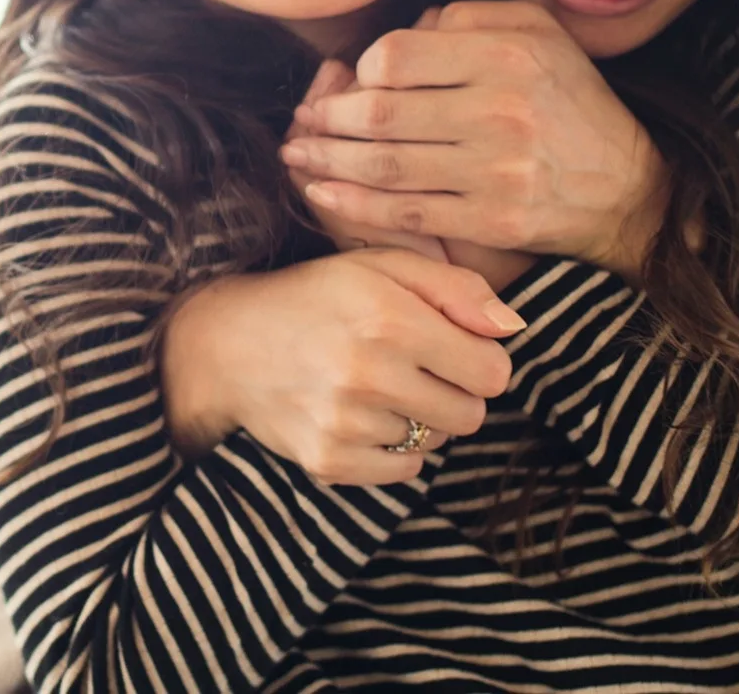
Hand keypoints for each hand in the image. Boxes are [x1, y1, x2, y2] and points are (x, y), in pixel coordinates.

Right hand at [159, 249, 525, 484]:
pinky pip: (402, 472)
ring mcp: (346, 423)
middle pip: (471, 415)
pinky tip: (359, 416)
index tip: (451, 348)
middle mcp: (369, 372)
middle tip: (413, 368)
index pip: (494, 372)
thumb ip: (456, 286)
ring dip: (417, 418)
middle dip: (453, 392)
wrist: (227, 343)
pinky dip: (391, 450)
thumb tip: (512, 328)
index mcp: (390, 318)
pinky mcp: (328, 461)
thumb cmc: (316, 296)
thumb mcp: (382, 266)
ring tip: (375, 386)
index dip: (480, 359)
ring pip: (435, 442)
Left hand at [280, 1, 667, 274]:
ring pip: (385, 164)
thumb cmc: (571, 103)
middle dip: (326, 120)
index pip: (396, 56)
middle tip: (301, 123)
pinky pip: (406, 213)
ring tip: (297, 156)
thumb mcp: (539, 35)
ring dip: (326, 161)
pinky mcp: (492, 221)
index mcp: (506, 55)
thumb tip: (409, 28)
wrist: (629, 189)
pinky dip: (355, 205)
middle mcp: (500, 110)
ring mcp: (495, 170)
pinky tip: (321, 194)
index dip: (358, 72)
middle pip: (380, 113)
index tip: (345, 85)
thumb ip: (471, 17)